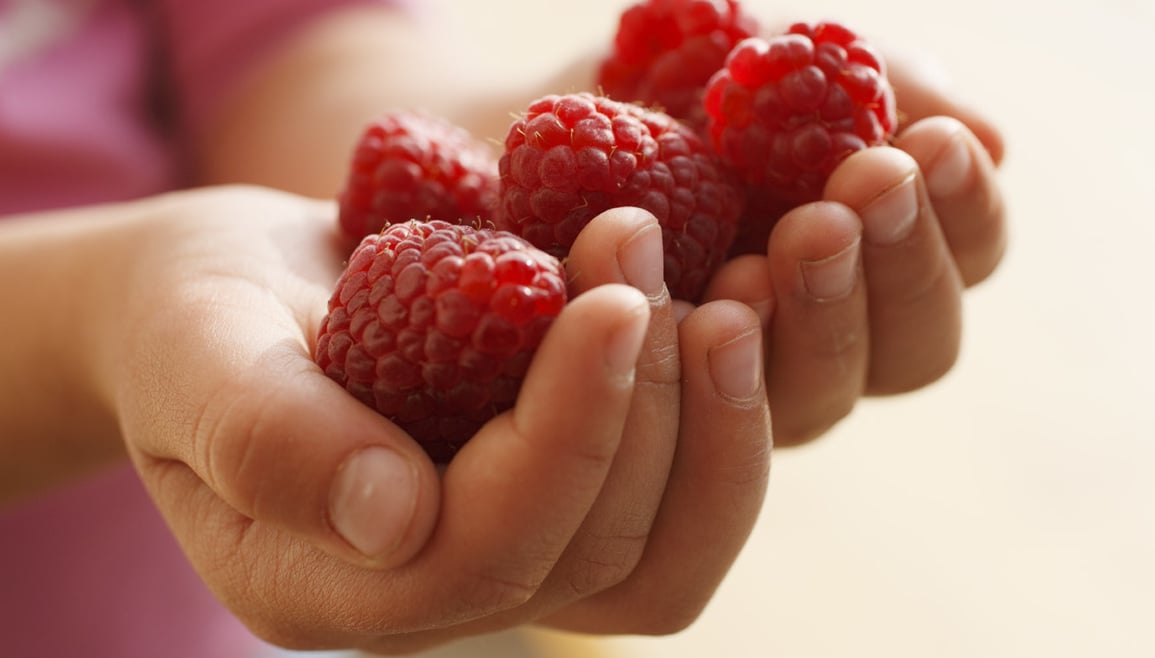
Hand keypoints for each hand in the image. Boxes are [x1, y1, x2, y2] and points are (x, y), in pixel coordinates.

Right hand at [96, 187, 769, 651]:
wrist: (237, 301)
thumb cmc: (194, 314)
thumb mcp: (196, 347)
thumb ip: (264, 433)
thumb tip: (390, 516)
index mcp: (326, 585)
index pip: (483, 547)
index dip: (564, 433)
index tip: (609, 298)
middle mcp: (434, 595)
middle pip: (594, 554)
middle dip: (647, 403)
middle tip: (649, 252)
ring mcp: (507, 555)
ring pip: (662, 553)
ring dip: (714, 423)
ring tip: (728, 291)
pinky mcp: (559, 499)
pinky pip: (675, 499)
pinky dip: (718, 415)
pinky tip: (729, 309)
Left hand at [704, 50, 1008, 444]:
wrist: (535, 138)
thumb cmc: (665, 99)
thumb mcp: (763, 65)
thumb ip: (863, 88)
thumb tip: (988, 140)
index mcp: (875, 252)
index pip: (965, 254)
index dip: (966, 210)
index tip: (936, 146)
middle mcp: (829, 336)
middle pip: (917, 345)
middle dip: (901, 261)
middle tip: (866, 186)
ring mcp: (753, 391)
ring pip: (827, 390)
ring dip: (821, 314)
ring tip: (787, 243)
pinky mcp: (673, 421)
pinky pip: (716, 418)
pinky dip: (716, 360)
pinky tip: (699, 301)